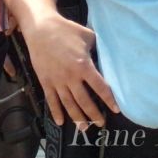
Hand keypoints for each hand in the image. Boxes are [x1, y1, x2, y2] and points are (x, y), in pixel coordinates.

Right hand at [22, 14, 116, 128]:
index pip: (100, 87)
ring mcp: (57, 81)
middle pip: (84, 101)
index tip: (116, 109)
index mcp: (84, 66)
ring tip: (84, 128)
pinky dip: (56, 112)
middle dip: (94, 114)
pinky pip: (51, 101)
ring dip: (77, 118)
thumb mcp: (88, 36)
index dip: (109, 100)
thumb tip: (105, 56)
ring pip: (68, 104)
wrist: (41, 29)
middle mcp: (71, 77)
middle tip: (101, 123)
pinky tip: (61, 122)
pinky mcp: (45, 82)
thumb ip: (97, 49)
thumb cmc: (67, 30)